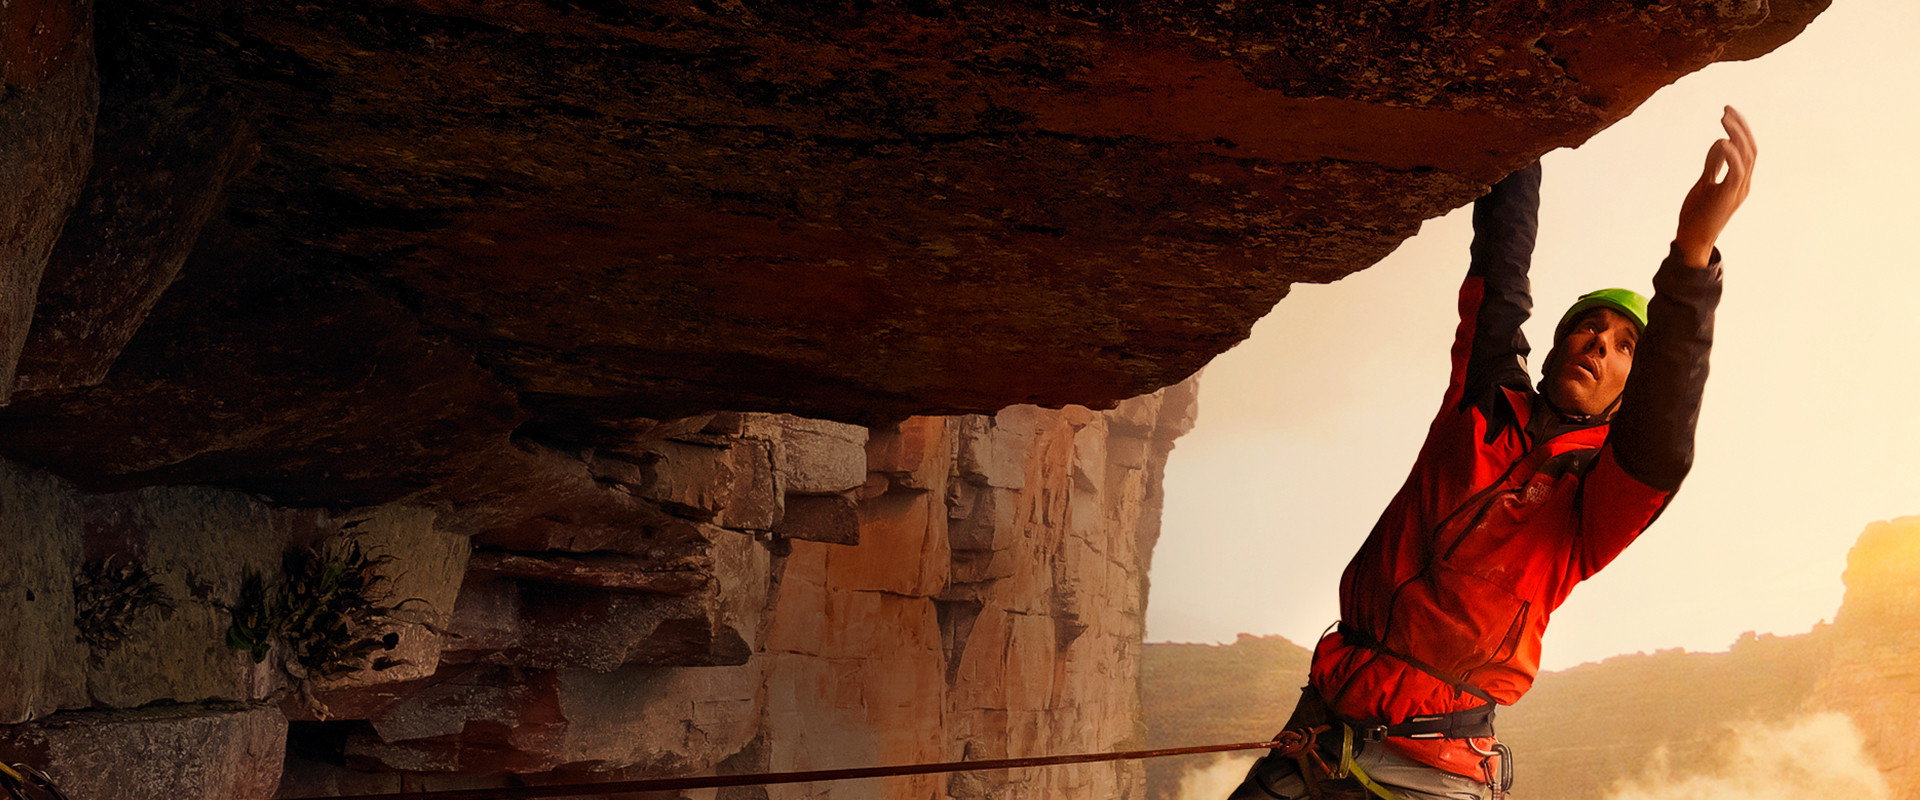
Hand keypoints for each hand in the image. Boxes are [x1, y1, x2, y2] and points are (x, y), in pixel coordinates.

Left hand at [1675, 106, 1757, 267]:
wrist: (1692, 239)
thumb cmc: (1697, 213)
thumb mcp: (1705, 182)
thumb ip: (1713, 164)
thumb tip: (1721, 142)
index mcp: (1739, 179)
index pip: (1746, 149)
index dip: (1740, 129)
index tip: (1728, 112)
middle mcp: (1744, 183)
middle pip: (1750, 148)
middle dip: (1740, 127)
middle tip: (1726, 109)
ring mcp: (1739, 190)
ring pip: (1746, 156)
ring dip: (1737, 135)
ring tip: (1724, 118)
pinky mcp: (1729, 196)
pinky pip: (1737, 172)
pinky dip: (1732, 155)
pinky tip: (1723, 140)